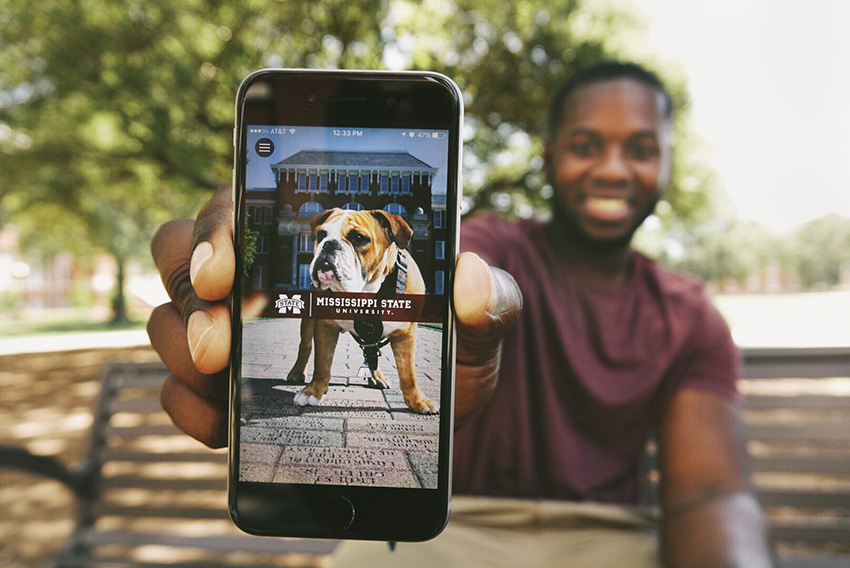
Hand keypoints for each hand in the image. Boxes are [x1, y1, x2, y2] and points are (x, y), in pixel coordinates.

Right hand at [147, 184, 521, 446]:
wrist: (444, 408)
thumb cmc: (457, 346)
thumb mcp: (483, 320)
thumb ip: (489, 296)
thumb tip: (468, 275)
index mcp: (316, 245)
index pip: (244, 209)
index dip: (217, 229)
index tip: (225, 269)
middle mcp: (266, 280)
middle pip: (187, 256)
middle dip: (189, 288)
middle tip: (218, 333)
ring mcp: (246, 336)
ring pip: (173, 318)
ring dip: (181, 343)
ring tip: (218, 370)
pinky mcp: (239, 392)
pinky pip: (186, 392)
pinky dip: (190, 406)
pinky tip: (221, 421)